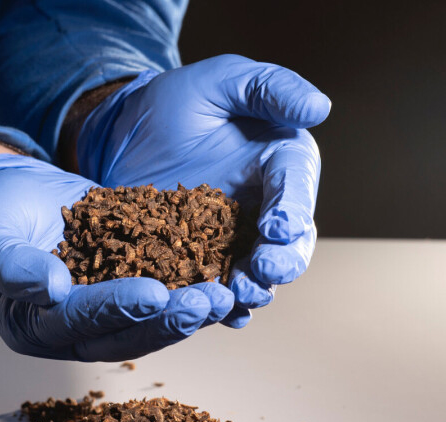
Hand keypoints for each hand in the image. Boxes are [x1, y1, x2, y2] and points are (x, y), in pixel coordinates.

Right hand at [0, 154, 232, 360]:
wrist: (11, 192)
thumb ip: (11, 265)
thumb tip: (51, 291)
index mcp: (34, 325)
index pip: (81, 322)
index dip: (118, 308)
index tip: (156, 293)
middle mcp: (74, 327)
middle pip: (126, 333)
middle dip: (169, 319)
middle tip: (209, 302)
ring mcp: (105, 305)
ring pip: (151, 318)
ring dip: (190, 309)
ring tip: (227, 293)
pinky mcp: (128, 281)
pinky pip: (163, 288)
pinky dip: (192, 282)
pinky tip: (225, 273)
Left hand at [76, 55, 330, 327]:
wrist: (125, 133)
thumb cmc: (177, 101)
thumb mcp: (220, 81)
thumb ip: (269, 88)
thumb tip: (320, 107)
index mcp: (280, 161)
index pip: (296, 186)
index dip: (292, 209)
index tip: (278, 228)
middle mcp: (266, 204)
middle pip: (289, 241)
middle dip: (281, 261)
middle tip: (263, 273)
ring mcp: (234, 237)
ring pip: (257, 271)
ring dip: (253, 288)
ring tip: (237, 298)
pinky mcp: (202, 258)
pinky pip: (217, 284)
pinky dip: (221, 303)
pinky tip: (217, 316)